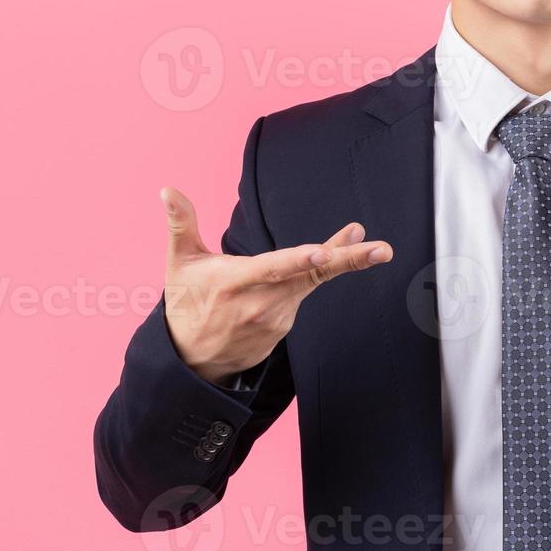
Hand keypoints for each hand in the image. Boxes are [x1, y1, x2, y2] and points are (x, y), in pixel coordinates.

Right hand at [160, 186, 393, 384]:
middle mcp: (260, 302)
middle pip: (309, 276)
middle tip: (382, 250)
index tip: (324, 252)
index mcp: (234, 282)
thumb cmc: (186, 302)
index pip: (272, 269)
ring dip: (341, 260)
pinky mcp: (283, 327)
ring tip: (364, 238)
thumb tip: (167, 189)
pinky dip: (317, 274)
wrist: (191, 361)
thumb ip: (180, 222)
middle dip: (348, 261)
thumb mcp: (179, 262)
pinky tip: (320, 258)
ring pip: (313, 282)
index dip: (299, 261)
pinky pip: (305, 294)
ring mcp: (275, 318)